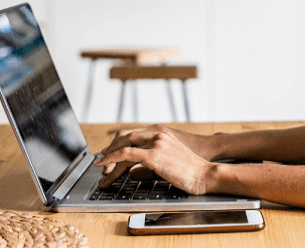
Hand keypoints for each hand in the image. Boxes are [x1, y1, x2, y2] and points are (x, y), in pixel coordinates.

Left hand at [98, 124, 217, 175]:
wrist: (204, 173)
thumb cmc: (191, 169)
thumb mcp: (172, 156)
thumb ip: (157, 154)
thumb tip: (139, 165)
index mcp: (162, 132)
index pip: (133, 132)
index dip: (119, 142)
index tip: (110, 151)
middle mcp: (157, 133)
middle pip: (125, 136)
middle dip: (111, 148)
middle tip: (101, 160)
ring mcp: (156, 142)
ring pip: (124, 146)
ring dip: (108, 158)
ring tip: (100, 169)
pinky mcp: (154, 155)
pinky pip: (126, 154)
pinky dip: (112, 159)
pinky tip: (105, 167)